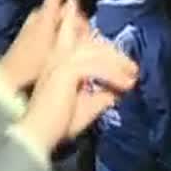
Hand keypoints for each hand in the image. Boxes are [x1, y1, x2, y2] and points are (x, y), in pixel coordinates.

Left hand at [0, 0, 69, 91]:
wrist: (10, 78)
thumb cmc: (35, 64)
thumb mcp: (59, 47)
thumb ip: (70, 26)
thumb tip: (77, 9)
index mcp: (45, 16)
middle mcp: (38, 16)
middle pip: (62, 9)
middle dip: (75, 16)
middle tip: (86, 33)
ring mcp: (32, 25)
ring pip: (57, 19)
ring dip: (68, 26)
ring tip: (76, 42)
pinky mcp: (29, 34)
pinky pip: (49, 26)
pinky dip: (58, 31)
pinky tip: (64, 46)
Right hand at [16, 0, 138, 153]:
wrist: (37, 135)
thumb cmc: (56, 123)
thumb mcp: (85, 106)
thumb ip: (100, 95)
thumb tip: (116, 91)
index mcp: (57, 61)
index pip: (77, 38)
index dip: (97, 36)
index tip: (117, 48)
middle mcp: (57, 56)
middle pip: (91, 42)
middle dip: (114, 52)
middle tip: (132, 66)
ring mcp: (61, 61)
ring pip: (96, 52)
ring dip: (117, 62)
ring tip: (133, 74)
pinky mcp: (67, 70)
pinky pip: (98, 67)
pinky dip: (114, 75)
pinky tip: (126, 85)